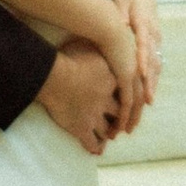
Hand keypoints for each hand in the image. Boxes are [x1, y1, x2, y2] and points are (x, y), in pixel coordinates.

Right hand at [38, 37, 121, 155]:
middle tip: (124, 124)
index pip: (127, 90)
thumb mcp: (87, 44)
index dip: (130, 97)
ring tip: (111, 137)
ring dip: (110, 133)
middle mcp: (107, 98)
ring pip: (109, 128)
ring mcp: (95, 114)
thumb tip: (102, 34)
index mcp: (112, 78)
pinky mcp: (82, 126)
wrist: (54, 73)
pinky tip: (97, 151)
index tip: (130, 102)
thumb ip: (95, 44)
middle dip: (123, 119)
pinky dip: (95, 147)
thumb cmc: (69, 55)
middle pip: (121, 111)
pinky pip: (92, 141)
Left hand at [109, 0, 161, 120]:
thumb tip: (121, 25)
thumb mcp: (121, 0)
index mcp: (144, 21)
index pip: (143, 42)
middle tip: (146, 98)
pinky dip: (153, 78)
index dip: (142, 59)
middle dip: (149, 79)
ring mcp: (156, 39)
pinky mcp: (155, 44)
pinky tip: (149, 94)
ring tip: (148, 101)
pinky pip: (156, 64)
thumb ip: (120, 13)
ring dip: (152, 82)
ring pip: (156, 64)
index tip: (139, 73)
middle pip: (152, 58)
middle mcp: (153, 32)